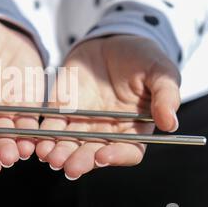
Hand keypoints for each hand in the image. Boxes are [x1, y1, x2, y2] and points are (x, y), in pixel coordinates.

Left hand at [35, 35, 180, 179]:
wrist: (113, 41)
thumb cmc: (143, 58)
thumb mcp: (161, 71)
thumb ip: (166, 96)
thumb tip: (171, 123)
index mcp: (134, 129)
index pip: (128, 151)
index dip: (116, 156)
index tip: (103, 155)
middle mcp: (107, 132)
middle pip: (94, 153)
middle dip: (80, 160)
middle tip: (68, 165)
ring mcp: (83, 123)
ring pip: (70, 144)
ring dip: (59, 152)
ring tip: (49, 156)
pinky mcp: (63, 110)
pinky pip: (51, 126)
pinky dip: (43, 134)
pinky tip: (36, 140)